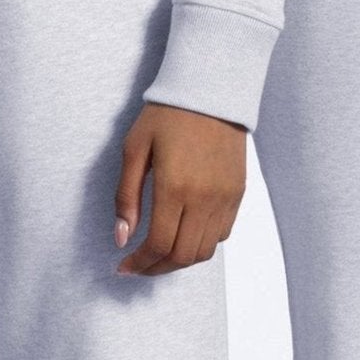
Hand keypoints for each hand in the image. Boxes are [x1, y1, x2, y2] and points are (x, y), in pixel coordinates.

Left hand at [111, 102, 248, 274]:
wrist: (210, 91)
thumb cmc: (166, 115)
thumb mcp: (134, 149)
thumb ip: (126, 197)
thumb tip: (122, 237)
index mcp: (174, 187)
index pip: (159, 244)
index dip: (140, 263)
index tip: (124, 267)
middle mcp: (204, 199)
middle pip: (183, 256)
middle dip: (157, 269)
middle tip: (139, 267)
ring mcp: (225, 198)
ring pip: (204, 251)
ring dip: (179, 260)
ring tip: (159, 255)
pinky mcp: (237, 194)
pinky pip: (221, 234)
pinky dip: (201, 244)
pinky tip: (183, 235)